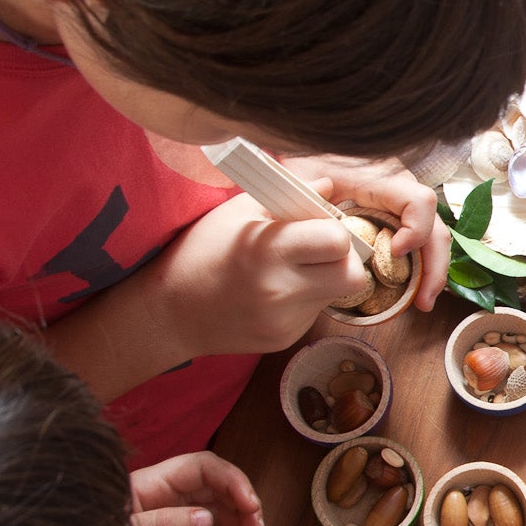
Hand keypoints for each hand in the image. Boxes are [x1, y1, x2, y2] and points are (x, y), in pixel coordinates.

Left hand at [130, 453, 263, 525]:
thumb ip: (165, 524)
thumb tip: (207, 520)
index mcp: (155, 482)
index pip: (203, 468)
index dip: (232, 481)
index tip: (251, 506)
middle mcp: (168, 496)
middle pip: (216, 491)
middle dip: (242, 508)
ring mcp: (171, 520)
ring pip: (215, 516)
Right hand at [153, 193, 370, 360]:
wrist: (172, 312)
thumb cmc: (202, 251)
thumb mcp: (238, 212)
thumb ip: (290, 197)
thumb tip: (329, 185)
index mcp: (269, 250)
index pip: (338, 242)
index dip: (337, 231)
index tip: (321, 227)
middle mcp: (281, 291)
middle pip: (353, 277)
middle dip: (345, 260)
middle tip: (323, 251)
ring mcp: (285, 321)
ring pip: (335, 295)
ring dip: (324, 278)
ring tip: (290, 270)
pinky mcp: (285, 340)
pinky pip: (314, 313)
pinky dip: (304, 298)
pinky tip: (275, 292)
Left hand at [276, 154, 450, 307]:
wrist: (306, 161)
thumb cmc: (304, 167)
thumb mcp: (302, 176)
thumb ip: (309, 189)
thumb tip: (324, 194)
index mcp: (381, 177)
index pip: (418, 201)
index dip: (416, 230)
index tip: (395, 253)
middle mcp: (399, 189)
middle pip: (435, 226)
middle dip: (434, 266)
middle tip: (423, 302)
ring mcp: (401, 205)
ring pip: (433, 237)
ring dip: (432, 273)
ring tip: (422, 304)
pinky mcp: (397, 218)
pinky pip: (420, 242)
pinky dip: (421, 268)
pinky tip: (414, 292)